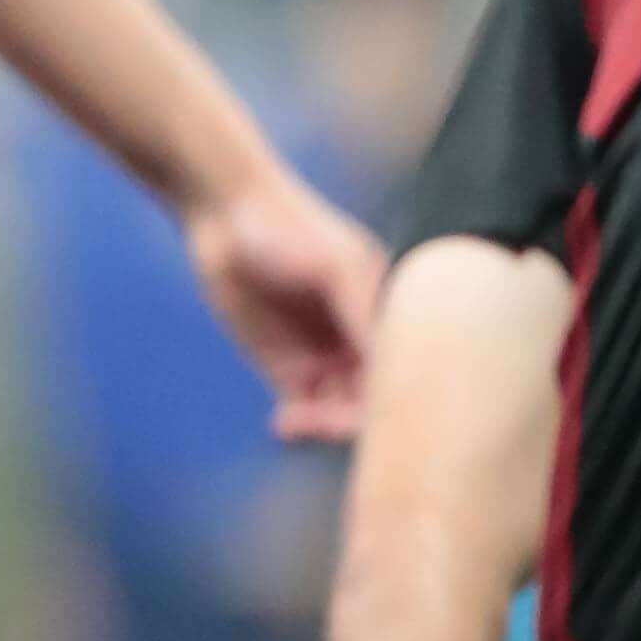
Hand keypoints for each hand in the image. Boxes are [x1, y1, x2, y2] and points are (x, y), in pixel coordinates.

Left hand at [189, 165, 385, 443]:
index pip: (413, 370)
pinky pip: (305, 410)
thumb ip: (365, 312)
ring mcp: (329, 358)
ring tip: (298, 418)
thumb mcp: (338, 266)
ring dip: (327, 425)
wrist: (227, 215)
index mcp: (394, 316)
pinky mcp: (289, 368)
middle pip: (379, 401)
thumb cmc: (292, 229)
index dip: (404, 398)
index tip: (383, 415)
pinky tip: (285, 422)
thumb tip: (393, 363)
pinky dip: (300, 424)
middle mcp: (366, 342)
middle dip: (359, 420)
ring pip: (343, 413)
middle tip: (329, 421)